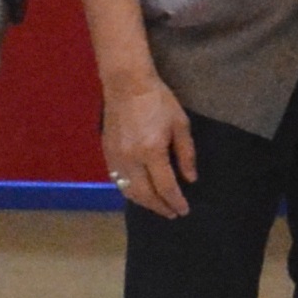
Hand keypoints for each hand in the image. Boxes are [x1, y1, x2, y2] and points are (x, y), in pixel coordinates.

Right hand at [100, 72, 197, 220]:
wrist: (127, 84)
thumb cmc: (158, 100)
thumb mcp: (180, 124)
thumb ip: (186, 154)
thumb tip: (190, 179)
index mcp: (152, 151)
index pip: (165, 187)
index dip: (176, 201)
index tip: (184, 210)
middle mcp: (132, 159)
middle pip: (145, 194)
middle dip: (160, 207)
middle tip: (171, 214)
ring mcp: (116, 157)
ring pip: (128, 191)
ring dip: (144, 202)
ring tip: (157, 206)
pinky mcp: (107, 153)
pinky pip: (117, 180)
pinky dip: (129, 191)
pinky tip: (139, 192)